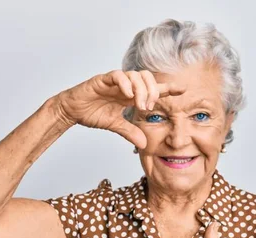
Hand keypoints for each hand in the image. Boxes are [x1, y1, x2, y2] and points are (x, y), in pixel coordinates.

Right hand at [56, 70, 185, 148]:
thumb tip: (144, 145)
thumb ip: (130, 132)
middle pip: (147, 78)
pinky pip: (117, 76)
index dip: (167, 88)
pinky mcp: (102, 80)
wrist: (72, 110)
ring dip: (141, 89)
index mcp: (131, 94)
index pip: (152, 88)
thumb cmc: (93, 113)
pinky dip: (125, 84)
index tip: (183, 90)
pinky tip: (128, 94)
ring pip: (135, 75)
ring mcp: (114, 81)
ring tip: (140, 105)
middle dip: (153, 90)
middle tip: (151, 107)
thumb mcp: (115, 125)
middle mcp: (125, 85)